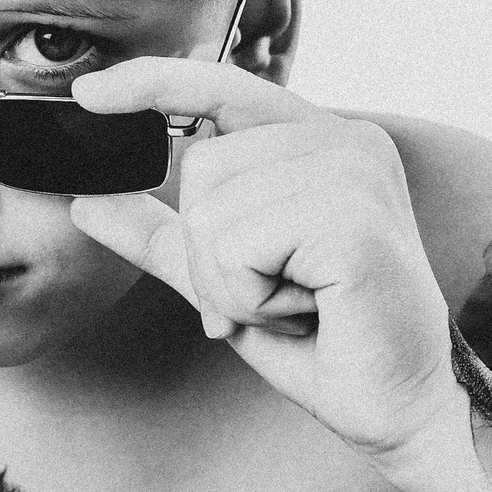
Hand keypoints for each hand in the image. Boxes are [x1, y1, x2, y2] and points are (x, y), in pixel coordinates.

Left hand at [68, 60, 460, 465]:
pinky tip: (309, 312)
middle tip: (278, 294)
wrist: (404, 408)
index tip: (86, 94)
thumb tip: (89, 200)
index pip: (223, 85)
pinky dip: (251, 299)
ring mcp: (356, 173)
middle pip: (201, 167)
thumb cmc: (326, 344)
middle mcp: (348, 140)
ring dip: (233, 285)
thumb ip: (165, 237)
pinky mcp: (352, 220)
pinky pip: (236, 249)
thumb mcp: (226, 281)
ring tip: (298, 304)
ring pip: (212, 214)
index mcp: (323, 140)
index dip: (151, 82)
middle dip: (212, 254)